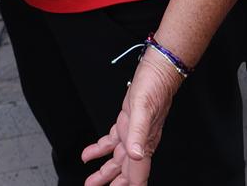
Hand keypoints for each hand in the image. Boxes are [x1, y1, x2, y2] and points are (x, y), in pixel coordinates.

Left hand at [81, 52, 180, 183]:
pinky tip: (89, 154)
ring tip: (90, 181)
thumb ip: (139, 134)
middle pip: (126, 174)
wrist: (157, 71)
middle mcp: (139, 143)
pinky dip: (100, 150)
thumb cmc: (153, 88)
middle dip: (113, 185)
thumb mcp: (142, 111)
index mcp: (144, 145)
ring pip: (117, 160)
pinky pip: (112, 142)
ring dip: (104, 172)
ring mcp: (133, 134)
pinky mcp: (126, 123)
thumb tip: (136, 156)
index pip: (137, 177)